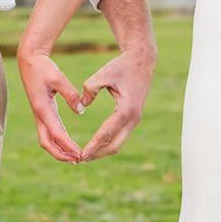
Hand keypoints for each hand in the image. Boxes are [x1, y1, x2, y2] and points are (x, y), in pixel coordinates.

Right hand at [17, 50, 83, 162]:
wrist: (30, 61)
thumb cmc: (43, 68)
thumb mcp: (58, 77)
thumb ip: (70, 94)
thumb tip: (80, 111)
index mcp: (42, 108)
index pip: (56, 133)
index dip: (68, 145)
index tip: (80, 153)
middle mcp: (39, 115)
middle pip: (47, 143)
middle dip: (61, 154)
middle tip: (78, 161)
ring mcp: (40, 114)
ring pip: (47, 139)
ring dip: (60, 150)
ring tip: (75, 157)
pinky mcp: (43, 112)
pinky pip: (50, 131)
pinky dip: (59, 140)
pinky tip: (69, 144)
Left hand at [80, 46, 155, 161]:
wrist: (141, 61)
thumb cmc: (121, 66)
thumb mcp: (103, 74)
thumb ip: (89, 89)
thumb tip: (81, 105)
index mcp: (126, 109)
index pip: (107, 133)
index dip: (93, 145)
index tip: (81, 154)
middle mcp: (133, 118)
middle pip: (115, 145)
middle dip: (97, 154)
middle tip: (79, 160)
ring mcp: (135, 120)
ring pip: (118, 143)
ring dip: (102, 151)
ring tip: (84, 156)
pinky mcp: (133, 118)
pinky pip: (120, 136)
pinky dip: (107, 143)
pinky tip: (95, 146)